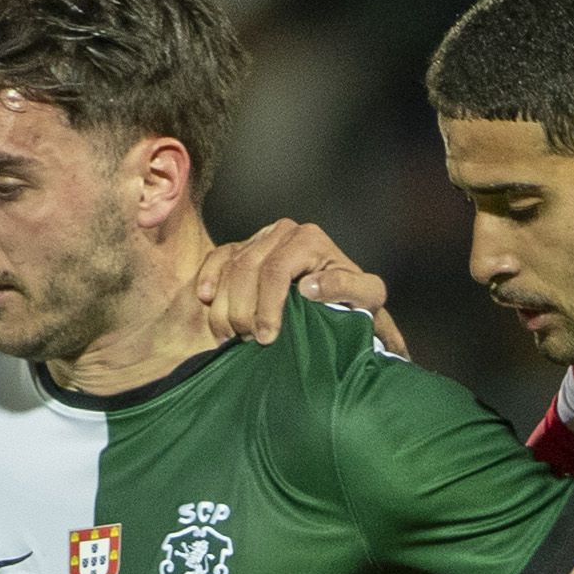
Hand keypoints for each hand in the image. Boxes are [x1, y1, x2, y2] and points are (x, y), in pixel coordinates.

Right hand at [190, 220, 401, 354]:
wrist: (345, 299)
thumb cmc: (356, 301)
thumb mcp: (366, 296)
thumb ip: (347, 288)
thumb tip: (308, 286)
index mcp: (309, 239)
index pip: (275, 271)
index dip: (266, 307)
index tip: (266, 338)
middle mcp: (283, 232)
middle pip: (247, 269)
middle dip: (242, 310)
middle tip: (246, 342)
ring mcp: (260, 238)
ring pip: (229, 267)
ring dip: (224, 306)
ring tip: (231, 337)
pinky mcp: (244, 248)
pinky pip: (218, 258)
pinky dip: (208, 278)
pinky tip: (206, 300)